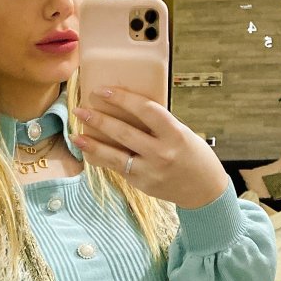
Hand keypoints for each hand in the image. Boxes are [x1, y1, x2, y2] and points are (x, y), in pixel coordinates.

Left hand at [71, 87, 228, 208]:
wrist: (204, 190)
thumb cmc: (194, 156)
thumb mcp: (182, 133)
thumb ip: (158, 125)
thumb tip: (127, 110)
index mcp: (175, 133)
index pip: (146, 110)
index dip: (123, 98)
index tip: (104, 90)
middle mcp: (162, 152)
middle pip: (124, 132)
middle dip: (99, 120)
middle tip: (80, 109)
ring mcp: (150, 171)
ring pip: (115, 155)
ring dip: (93, 144)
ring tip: (76, 134)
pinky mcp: (142, 184)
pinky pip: (117, 169)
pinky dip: (101, 159)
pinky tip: (88, 151)